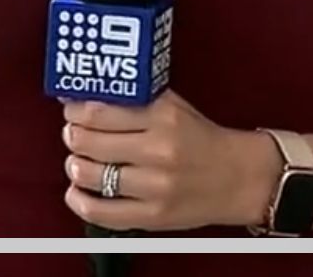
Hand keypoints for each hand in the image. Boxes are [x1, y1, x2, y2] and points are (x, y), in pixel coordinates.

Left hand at [60, 92, 278, 231]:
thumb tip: (88, 97)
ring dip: (74, 166)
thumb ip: (135, 99)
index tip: (71, 110)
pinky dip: (80, 201)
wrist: (240, 178)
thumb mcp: (173, 106)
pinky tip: (77, 191)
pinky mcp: (153, 216)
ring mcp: (155, 186)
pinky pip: (101, 212)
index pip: (100, 111)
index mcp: (163, 117)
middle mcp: (158, 150)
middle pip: (89, 141)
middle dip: (72, 135)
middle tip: (73, 133)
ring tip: (78, 161)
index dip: (75, 110)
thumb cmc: (204, 140)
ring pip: (90, 175)